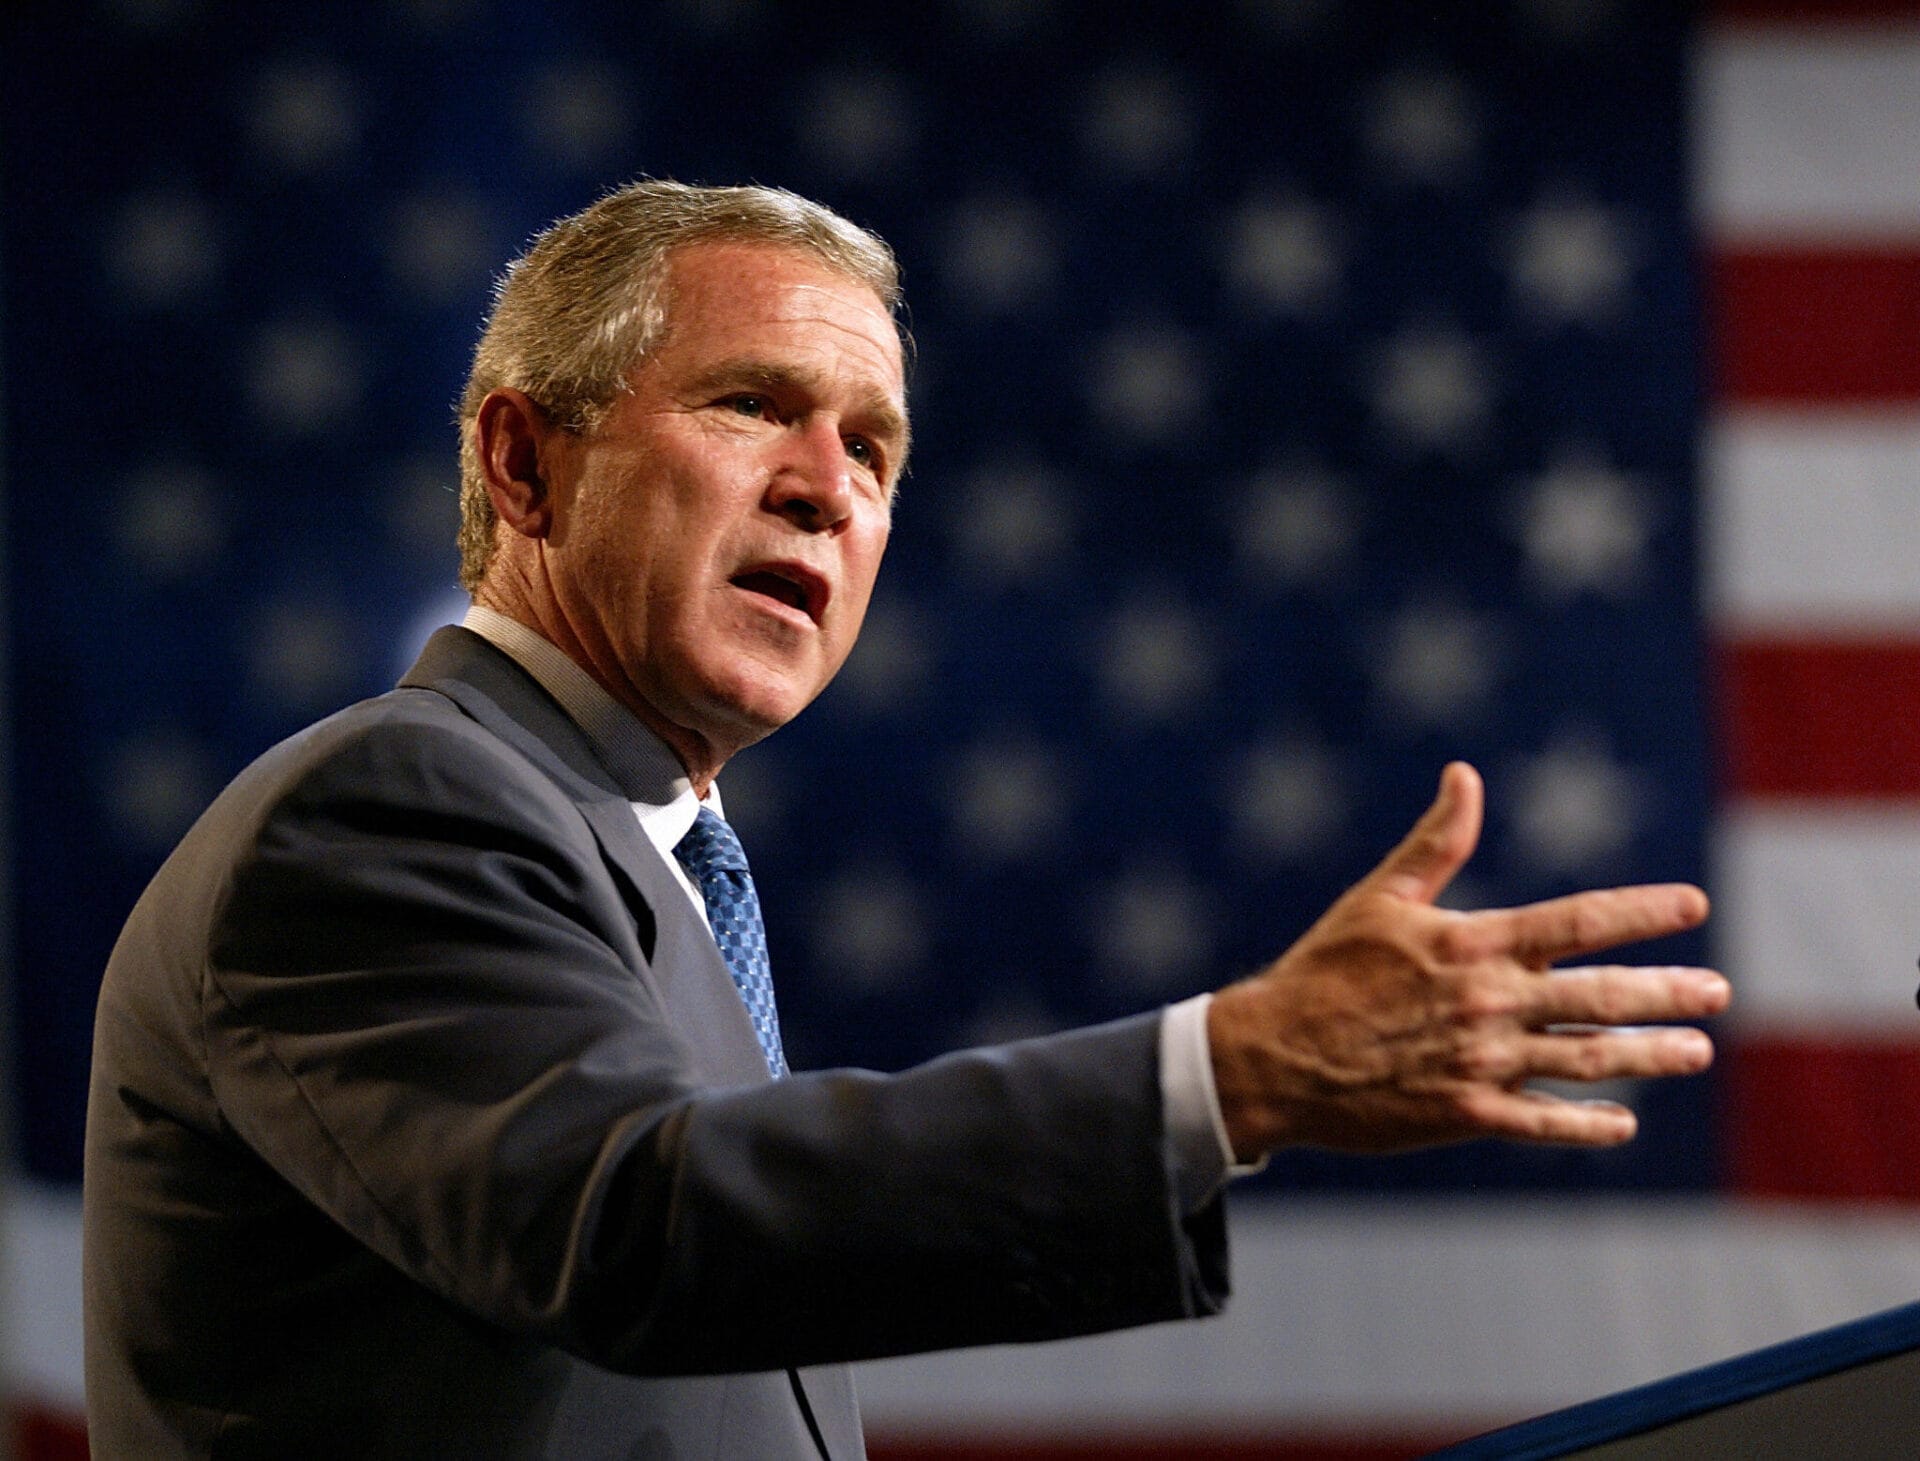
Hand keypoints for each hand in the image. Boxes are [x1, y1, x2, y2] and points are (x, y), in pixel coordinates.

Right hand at [1206, 762, 1728, 1161]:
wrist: (1272, 1055)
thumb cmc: (1325, 969)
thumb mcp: (1380, 897)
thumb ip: (1437, 842)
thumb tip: (1465, 774)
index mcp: (1473, 944)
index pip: (1580, 921)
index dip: (1643, 913)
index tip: (1693, 906)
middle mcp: (1489, 1003)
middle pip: (1602, 995)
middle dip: (1668, 992)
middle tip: (1719, 992)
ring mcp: (1482, 1062)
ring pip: (1587, 1059)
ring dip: (1649, 1055)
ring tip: (1696, 1050)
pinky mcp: (1465, 1113)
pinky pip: (1543, 1122)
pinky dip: (1587, 1123)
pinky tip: (1623, 1121)